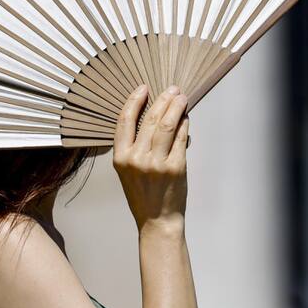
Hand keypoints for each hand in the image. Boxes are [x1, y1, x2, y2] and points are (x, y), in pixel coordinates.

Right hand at [113, 85, 189, 232]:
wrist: (157, 220)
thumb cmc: (143, 194)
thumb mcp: (128, 170)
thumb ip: (135, 145)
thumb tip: (154, 115)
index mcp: (121, 158)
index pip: (125, 120)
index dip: (134, 101)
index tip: (144, 88)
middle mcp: (137, 159)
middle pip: (150, 119)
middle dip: (163, 100)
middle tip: (172, 89)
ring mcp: (156, 163)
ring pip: (167, 125)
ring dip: (176, 107)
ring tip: (181, 98)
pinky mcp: (175, 167)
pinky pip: (181, 139)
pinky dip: (184, 125)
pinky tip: (186, 118)